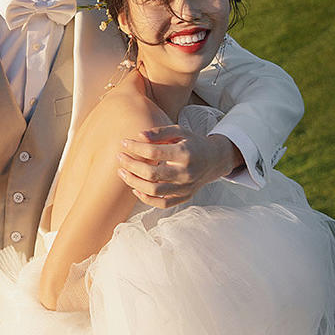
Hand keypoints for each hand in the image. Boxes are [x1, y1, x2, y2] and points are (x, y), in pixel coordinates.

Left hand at [117, 128, 241, 208]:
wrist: (214, 160)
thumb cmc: (193, 143)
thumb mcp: (180, 131)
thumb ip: (160, 132)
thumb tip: (139, 136)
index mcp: (185, 154)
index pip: (154, 152)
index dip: (136, 147)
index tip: (124, 142)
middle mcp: (186, 173)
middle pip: (151, 174)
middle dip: (131, 165)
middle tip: (120, 157)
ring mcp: (186, 187)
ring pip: (154, 191)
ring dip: (133, 182)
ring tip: (122, 172)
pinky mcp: (184, 197)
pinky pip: (162, 204)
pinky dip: (146, 199)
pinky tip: (135, 188)